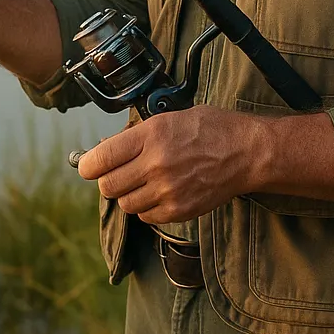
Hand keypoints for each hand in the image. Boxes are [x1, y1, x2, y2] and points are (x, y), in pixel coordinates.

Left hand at [77, 105, 261, 224]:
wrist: (246, 152)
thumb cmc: (212, 129)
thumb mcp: (170, 117)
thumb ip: (139, 134)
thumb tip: (110, 149)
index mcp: (151, 135)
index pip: (101, 158)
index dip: (88, 164)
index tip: (87, 166)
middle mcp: (155, 164)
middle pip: (108, 185)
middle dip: (107, 180)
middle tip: (116, 173)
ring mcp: (167, 190)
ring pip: (125, 203)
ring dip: (128, 194)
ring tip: (142, 181)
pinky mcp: (179, 210)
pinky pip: (145, 216)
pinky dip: (146, 208)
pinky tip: (157, 193)